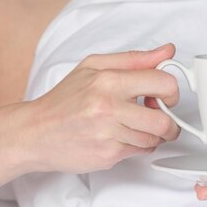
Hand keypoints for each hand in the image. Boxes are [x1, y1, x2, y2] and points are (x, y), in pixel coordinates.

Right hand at [25, 44, 180, 172]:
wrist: (35, 132)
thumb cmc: (64, 100)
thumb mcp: (94, 67)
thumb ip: (135, 59)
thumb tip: (167, 51)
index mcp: (108, 81)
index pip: (163, 83)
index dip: (171, 91)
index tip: (165, 96)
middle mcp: (108, 108)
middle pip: (163, 120)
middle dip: (169, 122)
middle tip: (161, 119)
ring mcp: (108, 134)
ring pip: (153, 139)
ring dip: (152, 136)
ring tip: (134, 127)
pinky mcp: (107, 155)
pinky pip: (139, 152)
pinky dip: (137, 147)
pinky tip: (121, 137)